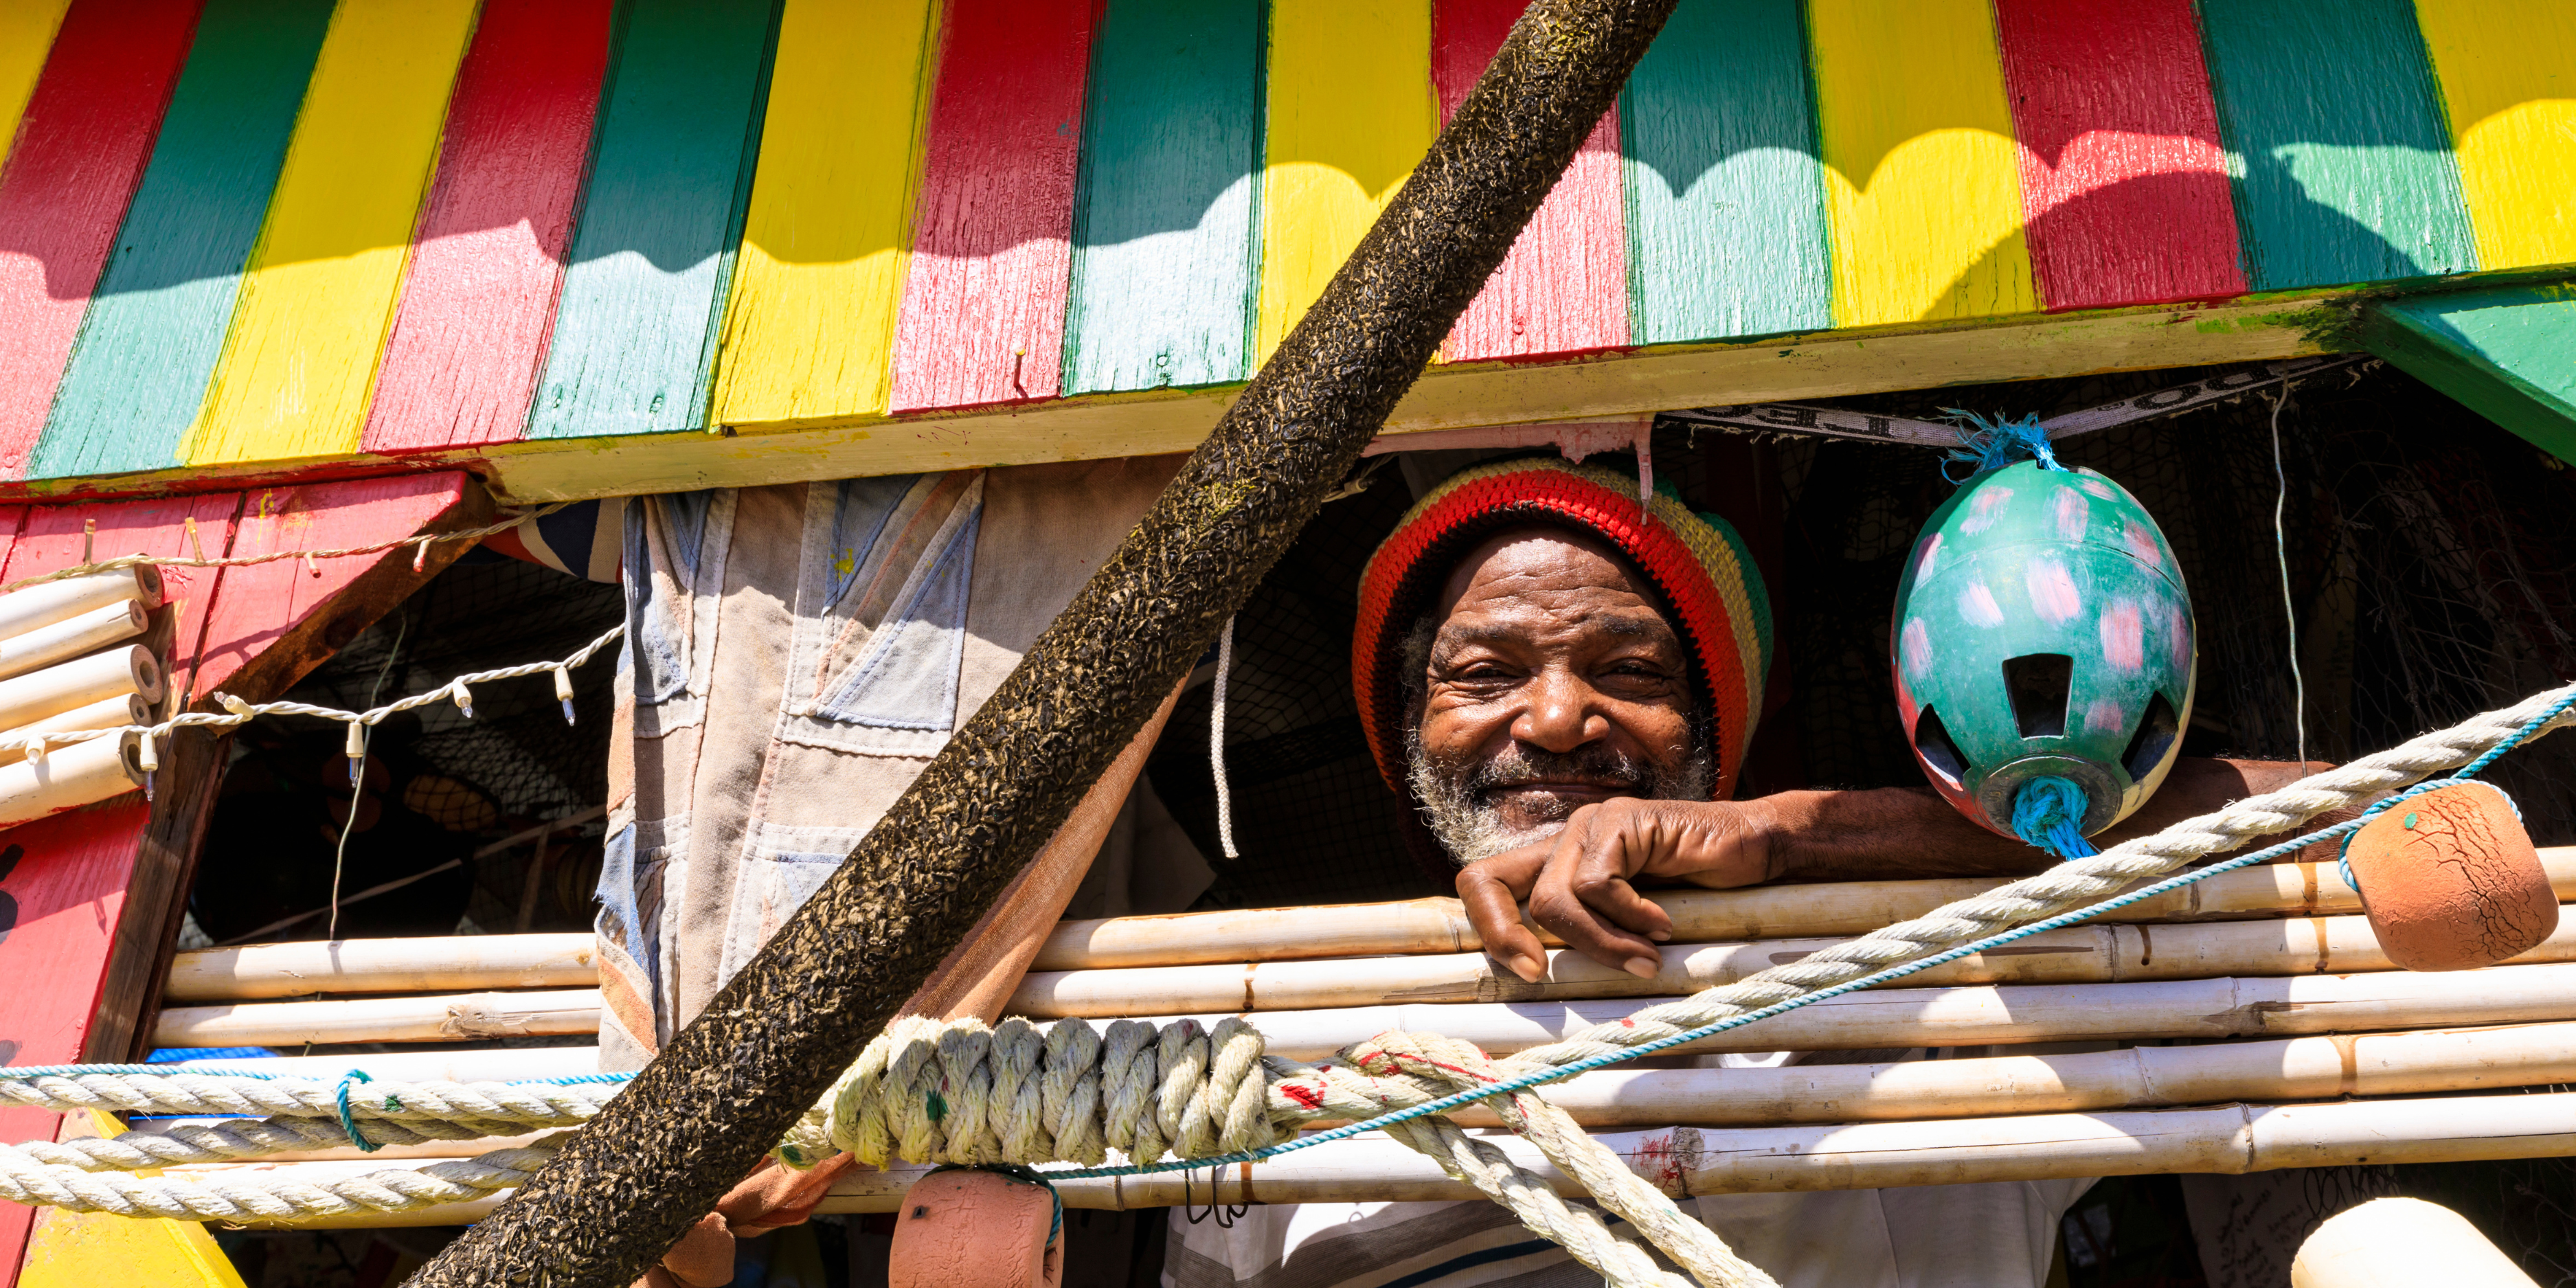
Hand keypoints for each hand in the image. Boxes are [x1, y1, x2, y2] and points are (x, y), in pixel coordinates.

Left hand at [1455, 797, 1776, 982]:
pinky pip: (1600, 885)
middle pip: (1490, 881)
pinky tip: (1665, 926)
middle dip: (1505, 937)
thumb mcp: (1630, 925)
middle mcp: (1566, 837)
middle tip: (1540, 974)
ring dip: (1599, 943)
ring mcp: (1592, 824)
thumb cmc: (1702, 894)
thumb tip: (1546, 987)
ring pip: (1555, 898)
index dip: (1488, 927)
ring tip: (1646, 959)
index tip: (1527, 973)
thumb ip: (1590, 936)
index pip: (1487, 882)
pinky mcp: (1623, 822)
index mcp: (1559, 860)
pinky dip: (1631, 918)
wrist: (1759, 848)